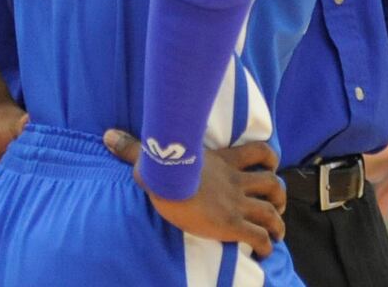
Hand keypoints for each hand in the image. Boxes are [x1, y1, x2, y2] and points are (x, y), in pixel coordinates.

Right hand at [103, 129, 286, 258]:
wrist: (171, 183)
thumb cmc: (164, 169)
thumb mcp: (154, 154)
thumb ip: (134, 147)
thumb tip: (108, 136)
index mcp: (225, 162)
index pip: (260, 153)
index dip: (270, 160)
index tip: (271, 168)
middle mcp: (236, 182)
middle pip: (272, 184)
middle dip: (279, 196)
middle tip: (276, 205)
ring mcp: (236, 203)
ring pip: (271, 210)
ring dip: (277, 222)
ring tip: (277, 231)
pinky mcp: (233, 224)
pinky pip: (259, 236)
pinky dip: (267, 244)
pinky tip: (265, 252)